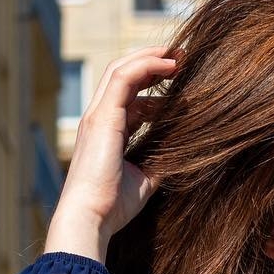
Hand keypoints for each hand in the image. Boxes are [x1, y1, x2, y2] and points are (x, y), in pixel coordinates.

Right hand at [45, 44, 181, 261]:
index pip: (129, 95)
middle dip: (152, 62)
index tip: (179, 79)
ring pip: (121, 69)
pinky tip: (170, 65)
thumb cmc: (114, 205)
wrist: (91, 217)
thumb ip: (158, 161)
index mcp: (108, 131)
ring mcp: (98, 115)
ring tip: (180, 56)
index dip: (153, 83)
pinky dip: (147, 66)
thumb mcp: (145, 179)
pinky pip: (124, 78)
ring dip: (151, 58)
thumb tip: (181, 154)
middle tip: (182, 57)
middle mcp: (100, 117)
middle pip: (123, 74)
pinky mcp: (102, 117)